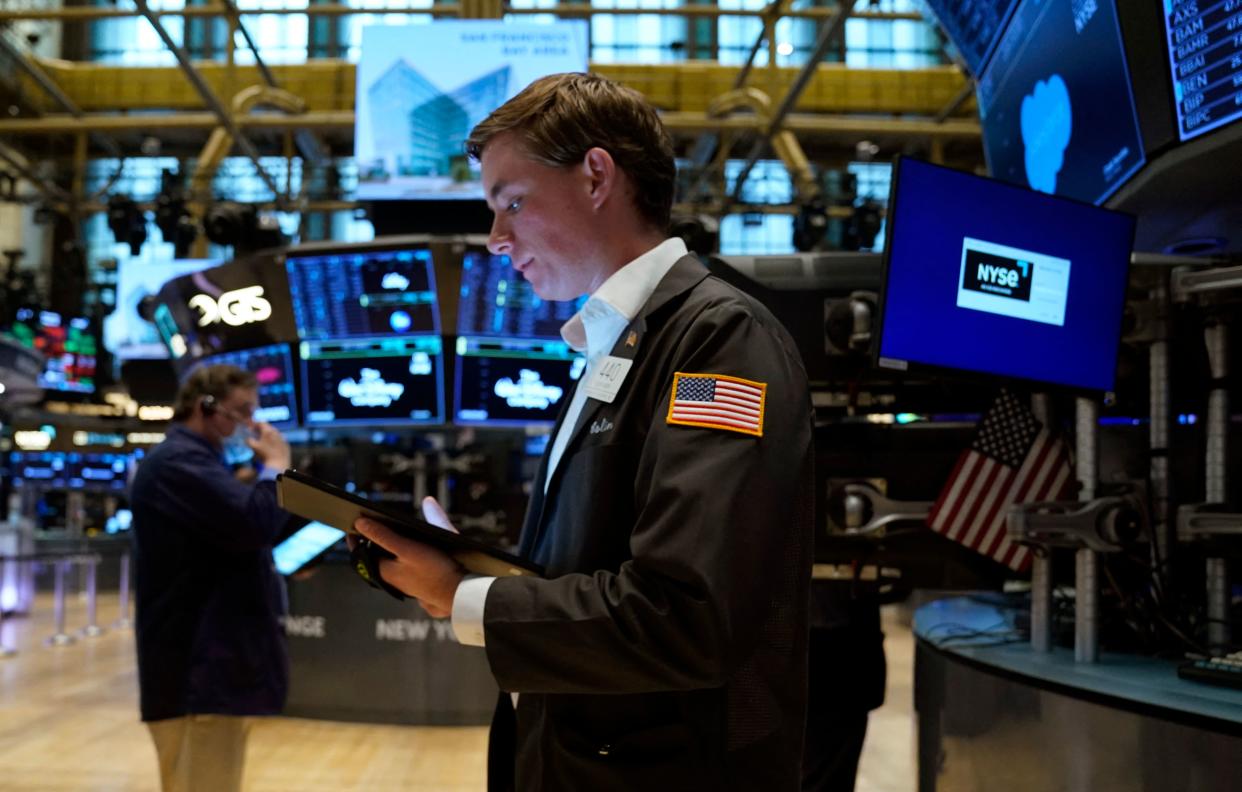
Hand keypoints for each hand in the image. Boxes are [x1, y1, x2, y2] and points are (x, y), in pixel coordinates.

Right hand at [247, 422, 290, 470]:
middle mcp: (277, 432)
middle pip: (269, 427)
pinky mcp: (286, 445)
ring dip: (269, 434)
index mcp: (268, 431)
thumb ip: (249, 440)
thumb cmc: (264, 455)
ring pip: (275, 433)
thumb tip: (247, 438)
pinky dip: (275, 440)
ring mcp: (283, 438)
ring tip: (263, 440)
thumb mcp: (254, 447)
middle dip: (262, 429)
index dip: (255, 424)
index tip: (251, 427)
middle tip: (256, 433)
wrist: (278, 464)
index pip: (261, 423)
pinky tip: (271, 446)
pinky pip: (280, 439)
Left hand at [354, 497, 463, 616]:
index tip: (352, 525)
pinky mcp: (420, 582)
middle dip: (371, 543)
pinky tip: (413, 548)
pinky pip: (404, 567)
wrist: (459, 593)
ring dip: (387, 549)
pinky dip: (402, 556)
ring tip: (388, 533)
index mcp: (385, 572)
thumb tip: (361, 523)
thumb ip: (383, 536)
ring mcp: (407, 582)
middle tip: (369, 526)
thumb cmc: (434, 572)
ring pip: (390, 564)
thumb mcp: (406, 548)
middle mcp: (393, 579)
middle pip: (375, 559)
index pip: (361, 554)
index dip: (355, 539)